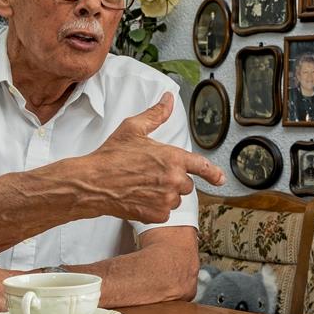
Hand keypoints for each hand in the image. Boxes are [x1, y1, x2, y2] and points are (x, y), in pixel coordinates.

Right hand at [80, 93, 225, 223]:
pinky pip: (164, 212)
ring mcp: (166, 199)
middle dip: (173, 180)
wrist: (93, 183)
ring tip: (143, 186)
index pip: (202, 166)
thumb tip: (168, 99)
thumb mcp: (133, 129)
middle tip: (151, 175)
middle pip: (186, 184)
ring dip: (165, 195)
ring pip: (175, 199)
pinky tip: (140, 198)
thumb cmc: (111, 156)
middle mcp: (174, 180)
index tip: (220, 179)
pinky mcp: (157, 214)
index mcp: (173, 158)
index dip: (214, 174)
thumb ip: (156, 114)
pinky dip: (155, 208)